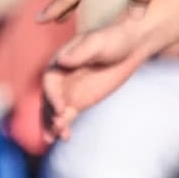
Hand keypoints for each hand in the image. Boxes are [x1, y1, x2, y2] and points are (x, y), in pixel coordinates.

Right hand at [39, 9, 163, 131]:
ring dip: (52, 124)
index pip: (50, 81)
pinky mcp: (78, 101)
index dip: (52, 95)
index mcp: (59, 62)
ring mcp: (68, 91)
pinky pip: (67, 115)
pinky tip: (66, 137)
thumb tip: (62, 61)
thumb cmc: (113, 40)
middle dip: (50, 113)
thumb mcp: (98, 43)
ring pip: (54, 110)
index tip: (60, 108)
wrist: (129, 47)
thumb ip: (81, 52)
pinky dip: (64, 126)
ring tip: (56, 138)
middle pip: (49, 99)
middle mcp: (59, 78)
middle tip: (58, 126)